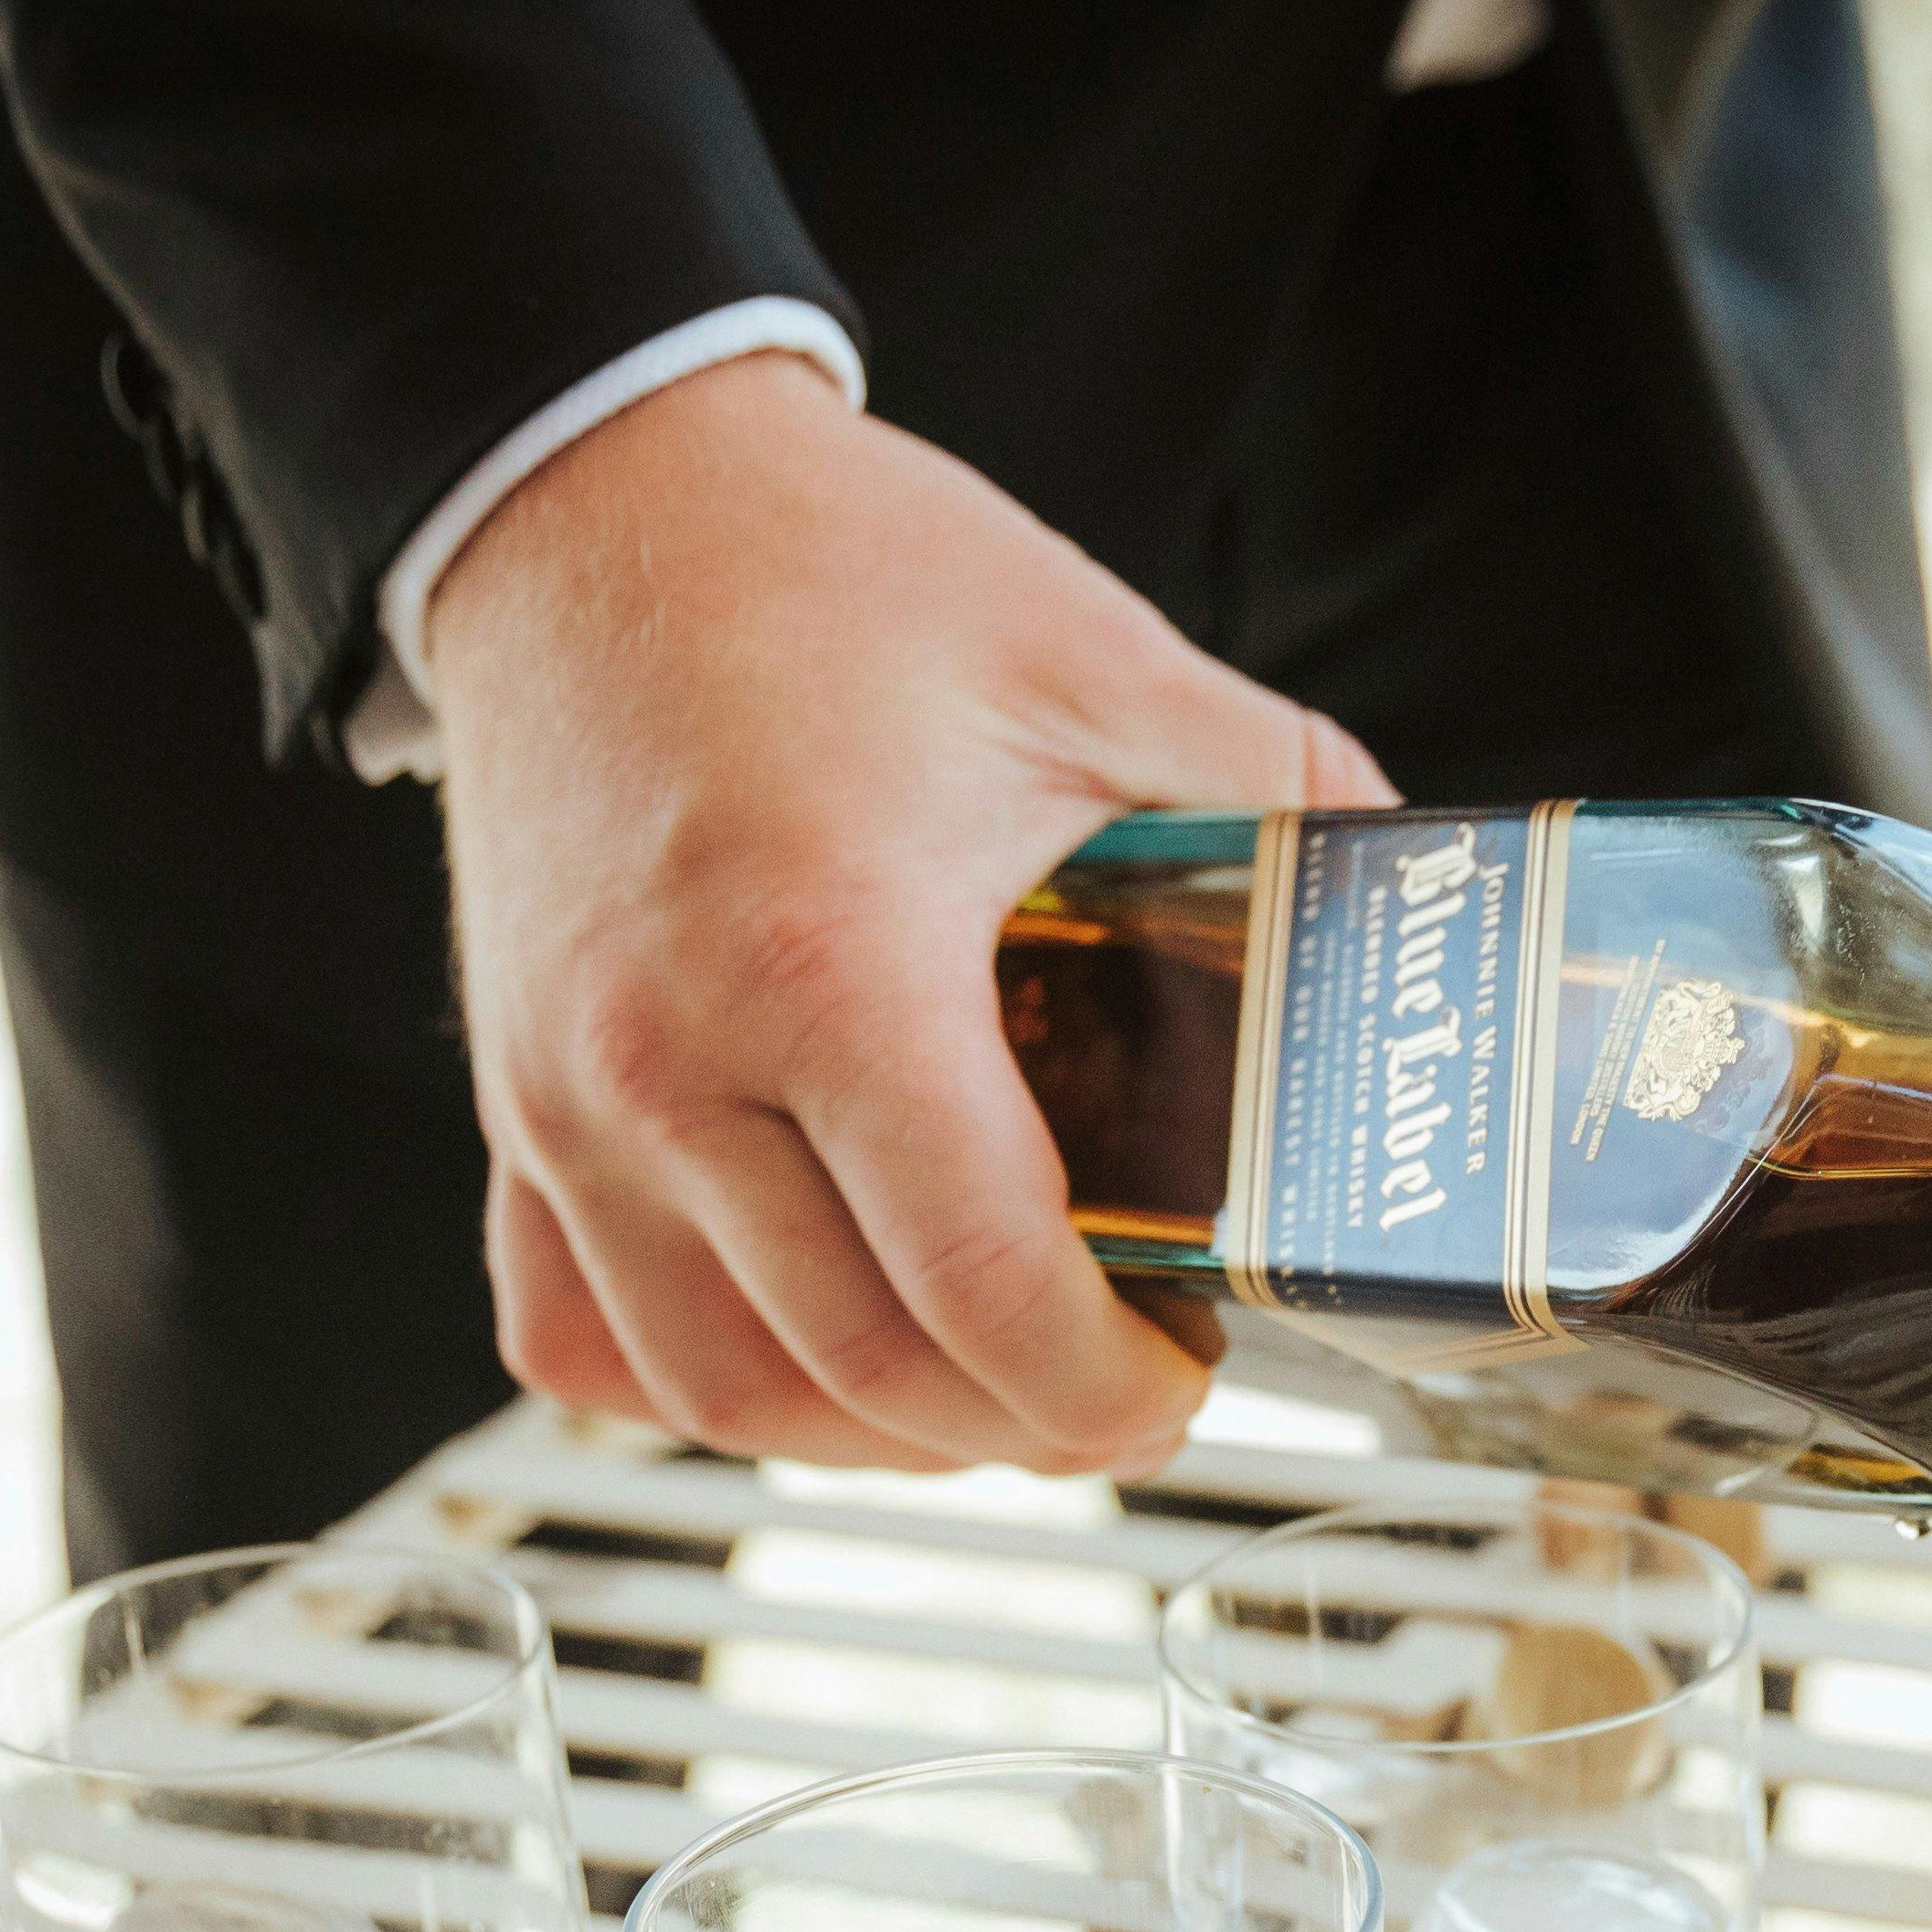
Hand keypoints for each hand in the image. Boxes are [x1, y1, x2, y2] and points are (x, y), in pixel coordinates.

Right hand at [427, 357, 1388, 1473]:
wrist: (595, 497)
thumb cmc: (824, 568)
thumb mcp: (1093, 659)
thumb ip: (1276, 797)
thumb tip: (1421, 905)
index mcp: (827, 958)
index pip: (977, 1285)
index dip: (1104, 1388)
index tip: (1182, 1380)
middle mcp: (666, 1061)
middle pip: (865, 1374)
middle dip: (1028, 1425)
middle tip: (1125, 1378)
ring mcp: (563, 1104)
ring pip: (725, 1394)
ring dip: (880, 1434)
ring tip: (994, 1380)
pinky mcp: (510, 1111)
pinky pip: (586, 1342)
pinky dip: (712, 1387)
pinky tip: (817, 1350)